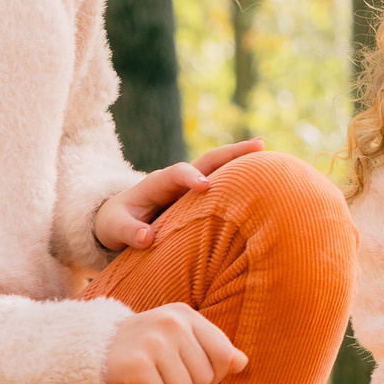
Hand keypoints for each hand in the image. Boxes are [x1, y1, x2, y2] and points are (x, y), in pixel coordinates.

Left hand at [95, 140, 263, 250]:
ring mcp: (190, 185)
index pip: (176, 173)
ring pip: (218, 168)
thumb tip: (147, 238)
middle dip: (231, 153)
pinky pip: (222, 183)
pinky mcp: (199, 196)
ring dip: (242, 160)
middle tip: (260, 145)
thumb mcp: (114, 229)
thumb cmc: (116, 224)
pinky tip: (263, 177)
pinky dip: (240, 177)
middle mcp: (177, 179)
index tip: (205, 186)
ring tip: (269, 155)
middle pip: (207, 160)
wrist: (118, 219)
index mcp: (156, 183)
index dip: (190, 177)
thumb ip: (128, 232)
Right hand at [102, 303, 244, 383]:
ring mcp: (153, 341)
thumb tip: (242, 362)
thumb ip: (212, 350)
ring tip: (146, 378)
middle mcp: (171, 323)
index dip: (211, 374)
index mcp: (185, 314)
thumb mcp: (178, 342)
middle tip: (158, 373)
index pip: (223, 354)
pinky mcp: (136, 364)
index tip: (186, 370)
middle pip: (205, 378)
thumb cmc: (141, 350)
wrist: (88, 352)